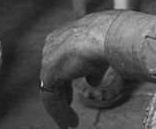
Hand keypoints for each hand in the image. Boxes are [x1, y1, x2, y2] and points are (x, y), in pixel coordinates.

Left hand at [39, 12, 118, 127]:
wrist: (105, 35)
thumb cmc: (107, 41)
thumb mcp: (99, 56)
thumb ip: (92, 69)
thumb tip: (92, 81)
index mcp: (62, 37)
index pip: (61, 63)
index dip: (66, 80)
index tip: (72, 95)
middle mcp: (51, 45)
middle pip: (54, 76)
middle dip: (62, 94)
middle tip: (69, 109)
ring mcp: (48, 58)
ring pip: (52, 89)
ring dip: (61, 108)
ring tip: (70, 123)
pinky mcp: (49, 72)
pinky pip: (51, 97)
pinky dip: (59, 112)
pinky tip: (67, 123)